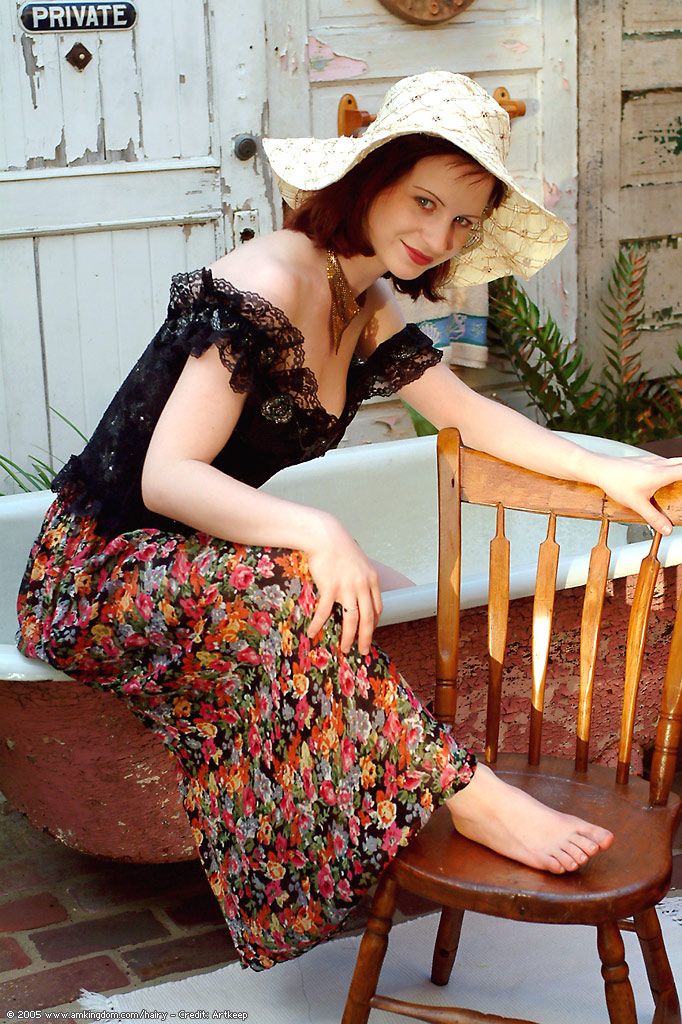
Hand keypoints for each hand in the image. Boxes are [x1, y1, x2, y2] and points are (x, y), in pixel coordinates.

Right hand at [305, 515, 382, 655]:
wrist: (326, 536)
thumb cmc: (340, 548)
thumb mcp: (360, 562)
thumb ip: (362, 578)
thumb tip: (361, 590)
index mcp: (372, 580)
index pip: (378, 608)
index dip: (374, 623)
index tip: (369, 632)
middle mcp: (363, 586)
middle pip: (368, 618)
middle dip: (366, 638)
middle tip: (363, 651)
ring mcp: (347, 587)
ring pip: (351, 619)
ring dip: (349, 637)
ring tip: (345, 648)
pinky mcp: (330, 587)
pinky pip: (325, 611)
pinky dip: (319, 624)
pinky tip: (313, 632)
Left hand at [585, 452, 681, 534]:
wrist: (600, 468)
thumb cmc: (616, 483)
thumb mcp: (637, 504)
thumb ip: (653, 518)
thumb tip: (667, 530)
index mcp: (661, 473)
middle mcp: (659, 464)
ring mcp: (652, 460)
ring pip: (674, 461)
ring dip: (681, 469)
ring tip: (679, 482)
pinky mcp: (645, 460)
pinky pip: (665, 462)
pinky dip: (672, 467)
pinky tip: (666, 476)